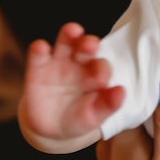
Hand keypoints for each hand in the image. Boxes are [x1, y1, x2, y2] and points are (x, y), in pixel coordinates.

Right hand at [18, 22, 124, 152]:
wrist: (50, 129)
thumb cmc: (78, 119)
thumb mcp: (93, 117)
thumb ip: (108, 105)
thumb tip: (122, 92)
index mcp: (94, 74)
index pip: (101, 66)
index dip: (102, 69)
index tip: (101, 79)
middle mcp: (78, 63)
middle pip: (85, 46)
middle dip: (89, 43)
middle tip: (91, 45)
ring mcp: (58, 63)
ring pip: (65, 42)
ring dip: (69, 34)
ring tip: (73, 30)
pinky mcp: (37, 68)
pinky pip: (38, 54)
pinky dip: (39, 48)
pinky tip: (41, 48)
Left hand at [97, 83, 159, 159]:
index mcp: (120, 134)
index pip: (136, 92)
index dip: (157, 80)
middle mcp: (109, 139)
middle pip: (134, 105)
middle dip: (156, 97)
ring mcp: (109, 152)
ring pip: (133, 120)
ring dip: (152, 115)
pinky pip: (131, 137)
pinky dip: (147, 132)